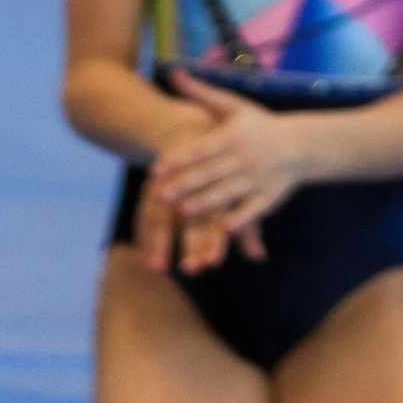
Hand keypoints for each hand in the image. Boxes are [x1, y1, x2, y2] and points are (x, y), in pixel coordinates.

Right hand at [128, 172, 254, 280]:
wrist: (192, 132)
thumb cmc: (221, 173)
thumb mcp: (235, 195)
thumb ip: (247, 228)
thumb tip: (260, 257)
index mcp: (218, 184)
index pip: (216, 217)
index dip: (214, 241)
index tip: (213, 264)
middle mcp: (193, 184)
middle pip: (191, 217)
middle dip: (191, 244)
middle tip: (191, 270)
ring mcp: (168, 183)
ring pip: (163, 213)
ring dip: (159, 242)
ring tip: (157, 268)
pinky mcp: (152, 185)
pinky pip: (144, 211)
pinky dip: (142, 234)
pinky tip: (141, 255)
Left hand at [148, 76, 312, 237]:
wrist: (300, 145)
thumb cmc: (260, 125)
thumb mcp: (234, 106)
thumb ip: (202, 93)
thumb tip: (174, 72)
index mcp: (234, 135)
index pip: (202, 148)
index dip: (179, 159)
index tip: (155, 169)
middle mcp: (245, 157)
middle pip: (211, 172)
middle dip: (186, 184)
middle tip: (161, 195)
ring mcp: (257, 179)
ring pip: (228, 192)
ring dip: (206, 202)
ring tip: (183, 211)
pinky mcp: (268, 198)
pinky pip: (252, 211)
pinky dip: (239, 219)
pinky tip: (222, 229)